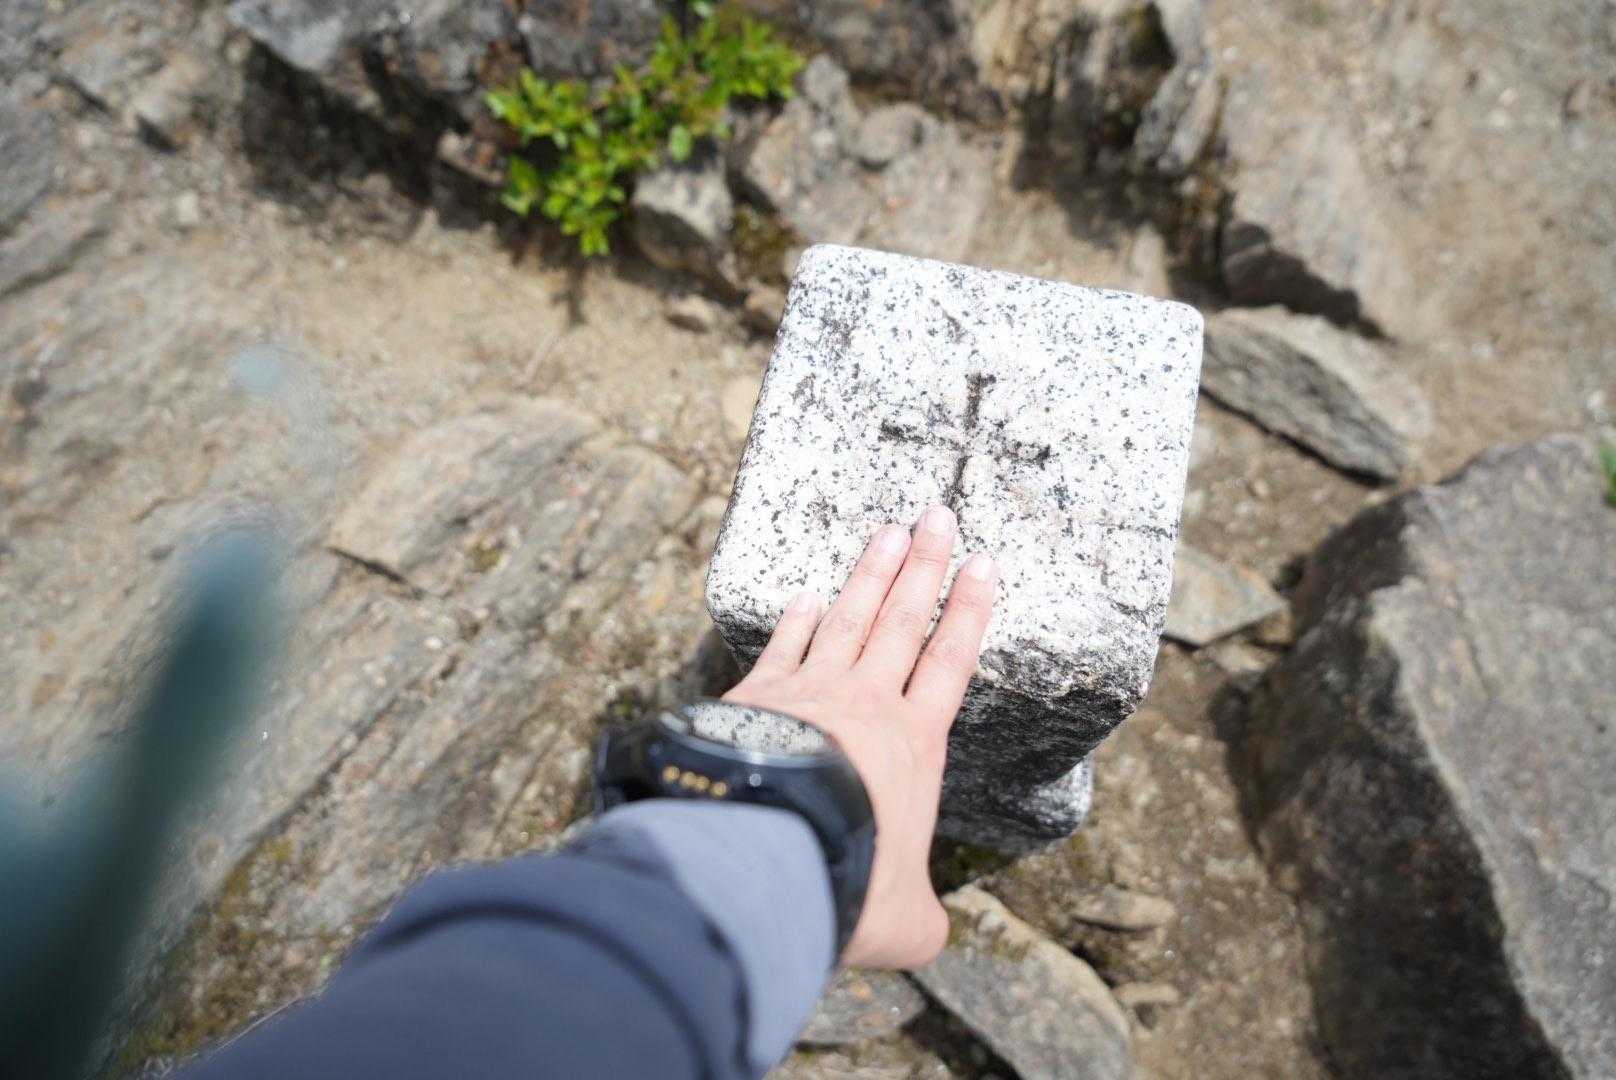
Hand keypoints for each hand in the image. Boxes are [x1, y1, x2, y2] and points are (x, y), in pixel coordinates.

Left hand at [721, 505, 997, 968]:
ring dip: (870, 574)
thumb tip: (925, 933)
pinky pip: (784, 647)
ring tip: (888, 530)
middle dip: (924, 568)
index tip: (984, 566)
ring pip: (850, 618)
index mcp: (914, 747)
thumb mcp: (901, 920)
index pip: (951, 664)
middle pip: (903, 622)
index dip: (970, 614)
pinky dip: (798, 619)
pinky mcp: (755, 697)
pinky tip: (806, 595)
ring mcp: (809, 693)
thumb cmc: (843, 885)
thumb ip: (919, 918)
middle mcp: (867, 706)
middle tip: (937, 516)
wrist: (761, 854)